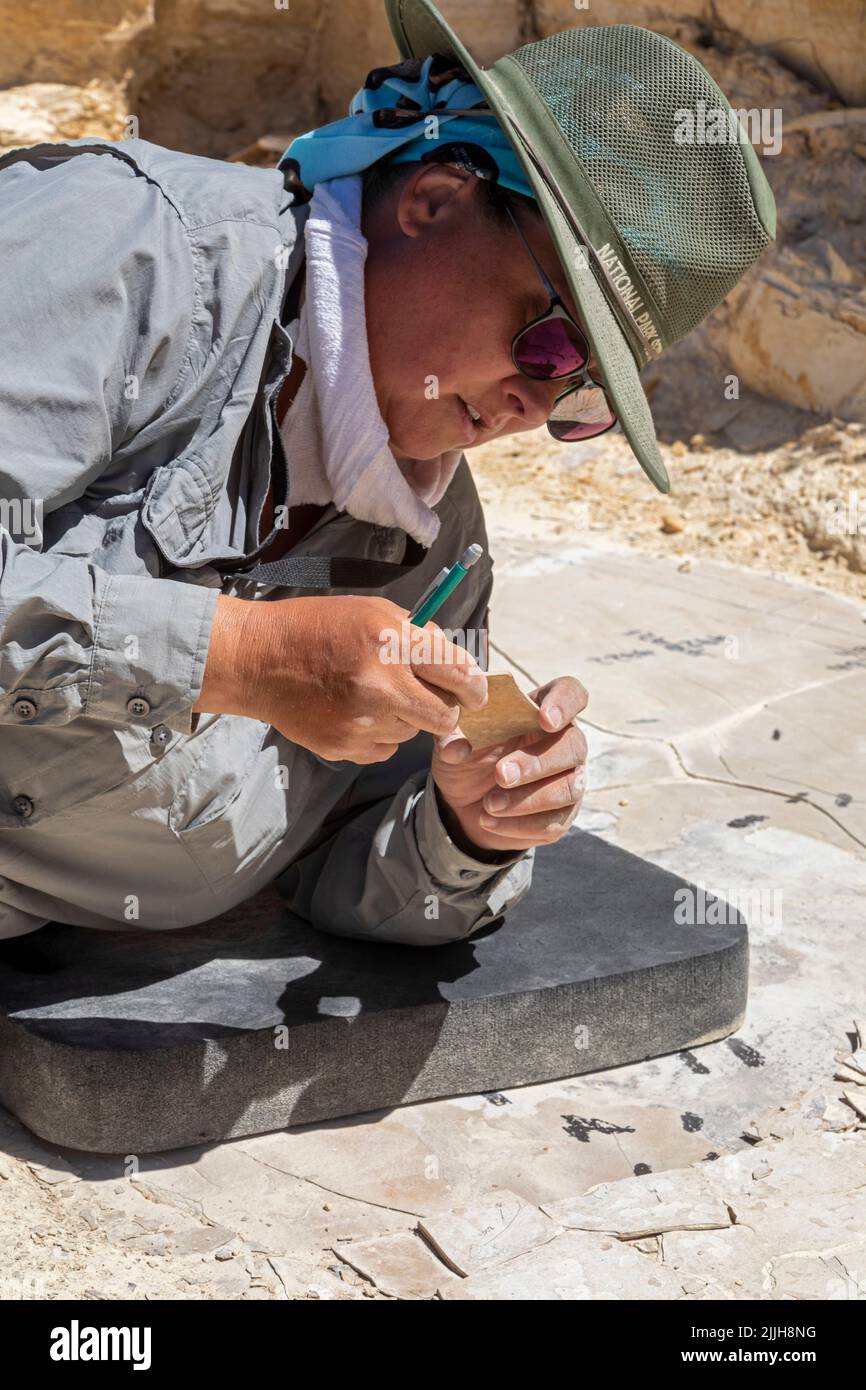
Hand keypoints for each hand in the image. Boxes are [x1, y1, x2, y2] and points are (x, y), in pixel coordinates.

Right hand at [194, 593, 486, 764]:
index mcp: (392, 642)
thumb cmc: (319, 628)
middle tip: (433, 698)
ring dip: (407, 719)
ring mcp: (363, 721)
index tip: (476, 691)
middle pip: (445, 715)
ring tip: (377, 696)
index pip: (459, 673)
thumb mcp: (373, 612)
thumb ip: (419, 636)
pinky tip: (358, 713)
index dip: (476, 686)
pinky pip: (385, 749)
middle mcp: (382, 685)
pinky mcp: (346, 747)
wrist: (260, 661)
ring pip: (414, 734)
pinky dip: (381, 735)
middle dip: (446, 708)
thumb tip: (458, 662)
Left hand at [431, 676, 587, 852]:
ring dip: (526, 799)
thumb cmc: (469, 755)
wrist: (463, 801)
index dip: (564, 703)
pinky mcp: (562, 815)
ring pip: (568, 788)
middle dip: (536, 763)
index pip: (571, 693)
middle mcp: (564, 742)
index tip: (545, 719)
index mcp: (542, 710)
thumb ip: (452, 736)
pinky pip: (553, 822)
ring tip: (488, 804)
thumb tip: (455, 748)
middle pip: (574, 746)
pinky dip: (518, 825)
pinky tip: (489, 820)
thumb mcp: (454, 740)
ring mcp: (569, 779)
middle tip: (500, 775)